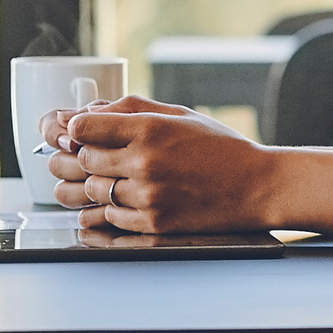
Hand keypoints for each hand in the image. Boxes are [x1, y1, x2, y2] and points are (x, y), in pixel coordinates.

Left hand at [49, 96, 275, 233]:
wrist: (256, 187)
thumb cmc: (219, 148)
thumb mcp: (179, 114)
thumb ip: (130, 108)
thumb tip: (86, 113)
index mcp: (149, 128)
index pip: (83, 127)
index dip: (76, 129)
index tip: (81, 132)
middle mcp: (144, 162)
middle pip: (82, 159)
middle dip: (80, 156)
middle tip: (89, 155)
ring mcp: (148, 196)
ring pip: (90, 191)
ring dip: (89, 184)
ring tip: (104, 178)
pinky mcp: (153, 224)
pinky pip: (109, 217)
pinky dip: (106, 210)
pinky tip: (121, 199)